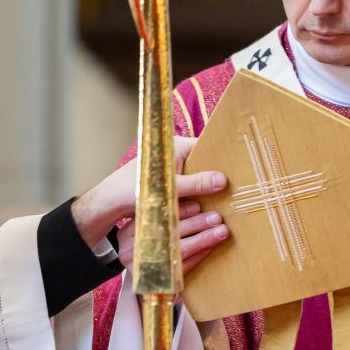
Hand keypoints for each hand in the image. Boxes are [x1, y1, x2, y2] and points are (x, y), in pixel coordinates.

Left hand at [71, 136, 227, 250]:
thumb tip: (222, 180)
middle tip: (237, 186)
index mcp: (176, 146)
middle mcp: (174, 152)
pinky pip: (189, 184)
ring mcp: (171, 167)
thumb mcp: (169, 188)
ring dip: (207, 186)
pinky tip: (209, 203)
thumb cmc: (133, 190)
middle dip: (216, 174)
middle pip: (203, 161)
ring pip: (197, 174)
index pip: (207, 147)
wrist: (110, 202)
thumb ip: (196, 184)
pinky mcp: (168, 180)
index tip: (239, 169)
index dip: (223, 157)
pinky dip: (197, 192)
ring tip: (228, 196)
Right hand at [116, 199, 228, 272]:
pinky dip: (200, 255)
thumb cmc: (146, 230)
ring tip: (221, 230)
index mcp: (128, 230)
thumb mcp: (146, 214)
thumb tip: (188, 169)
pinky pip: (182, 267)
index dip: (177, 211)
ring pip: (177, 252)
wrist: (137, 263)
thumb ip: (164, 197)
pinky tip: (212, 245)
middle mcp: (132, 250)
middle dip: (195, 225)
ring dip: (202, 240)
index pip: (154, 218)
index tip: (197, 204)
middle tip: (216, 217)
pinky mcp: (159, 279)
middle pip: (168, 235)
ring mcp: (144, 267)